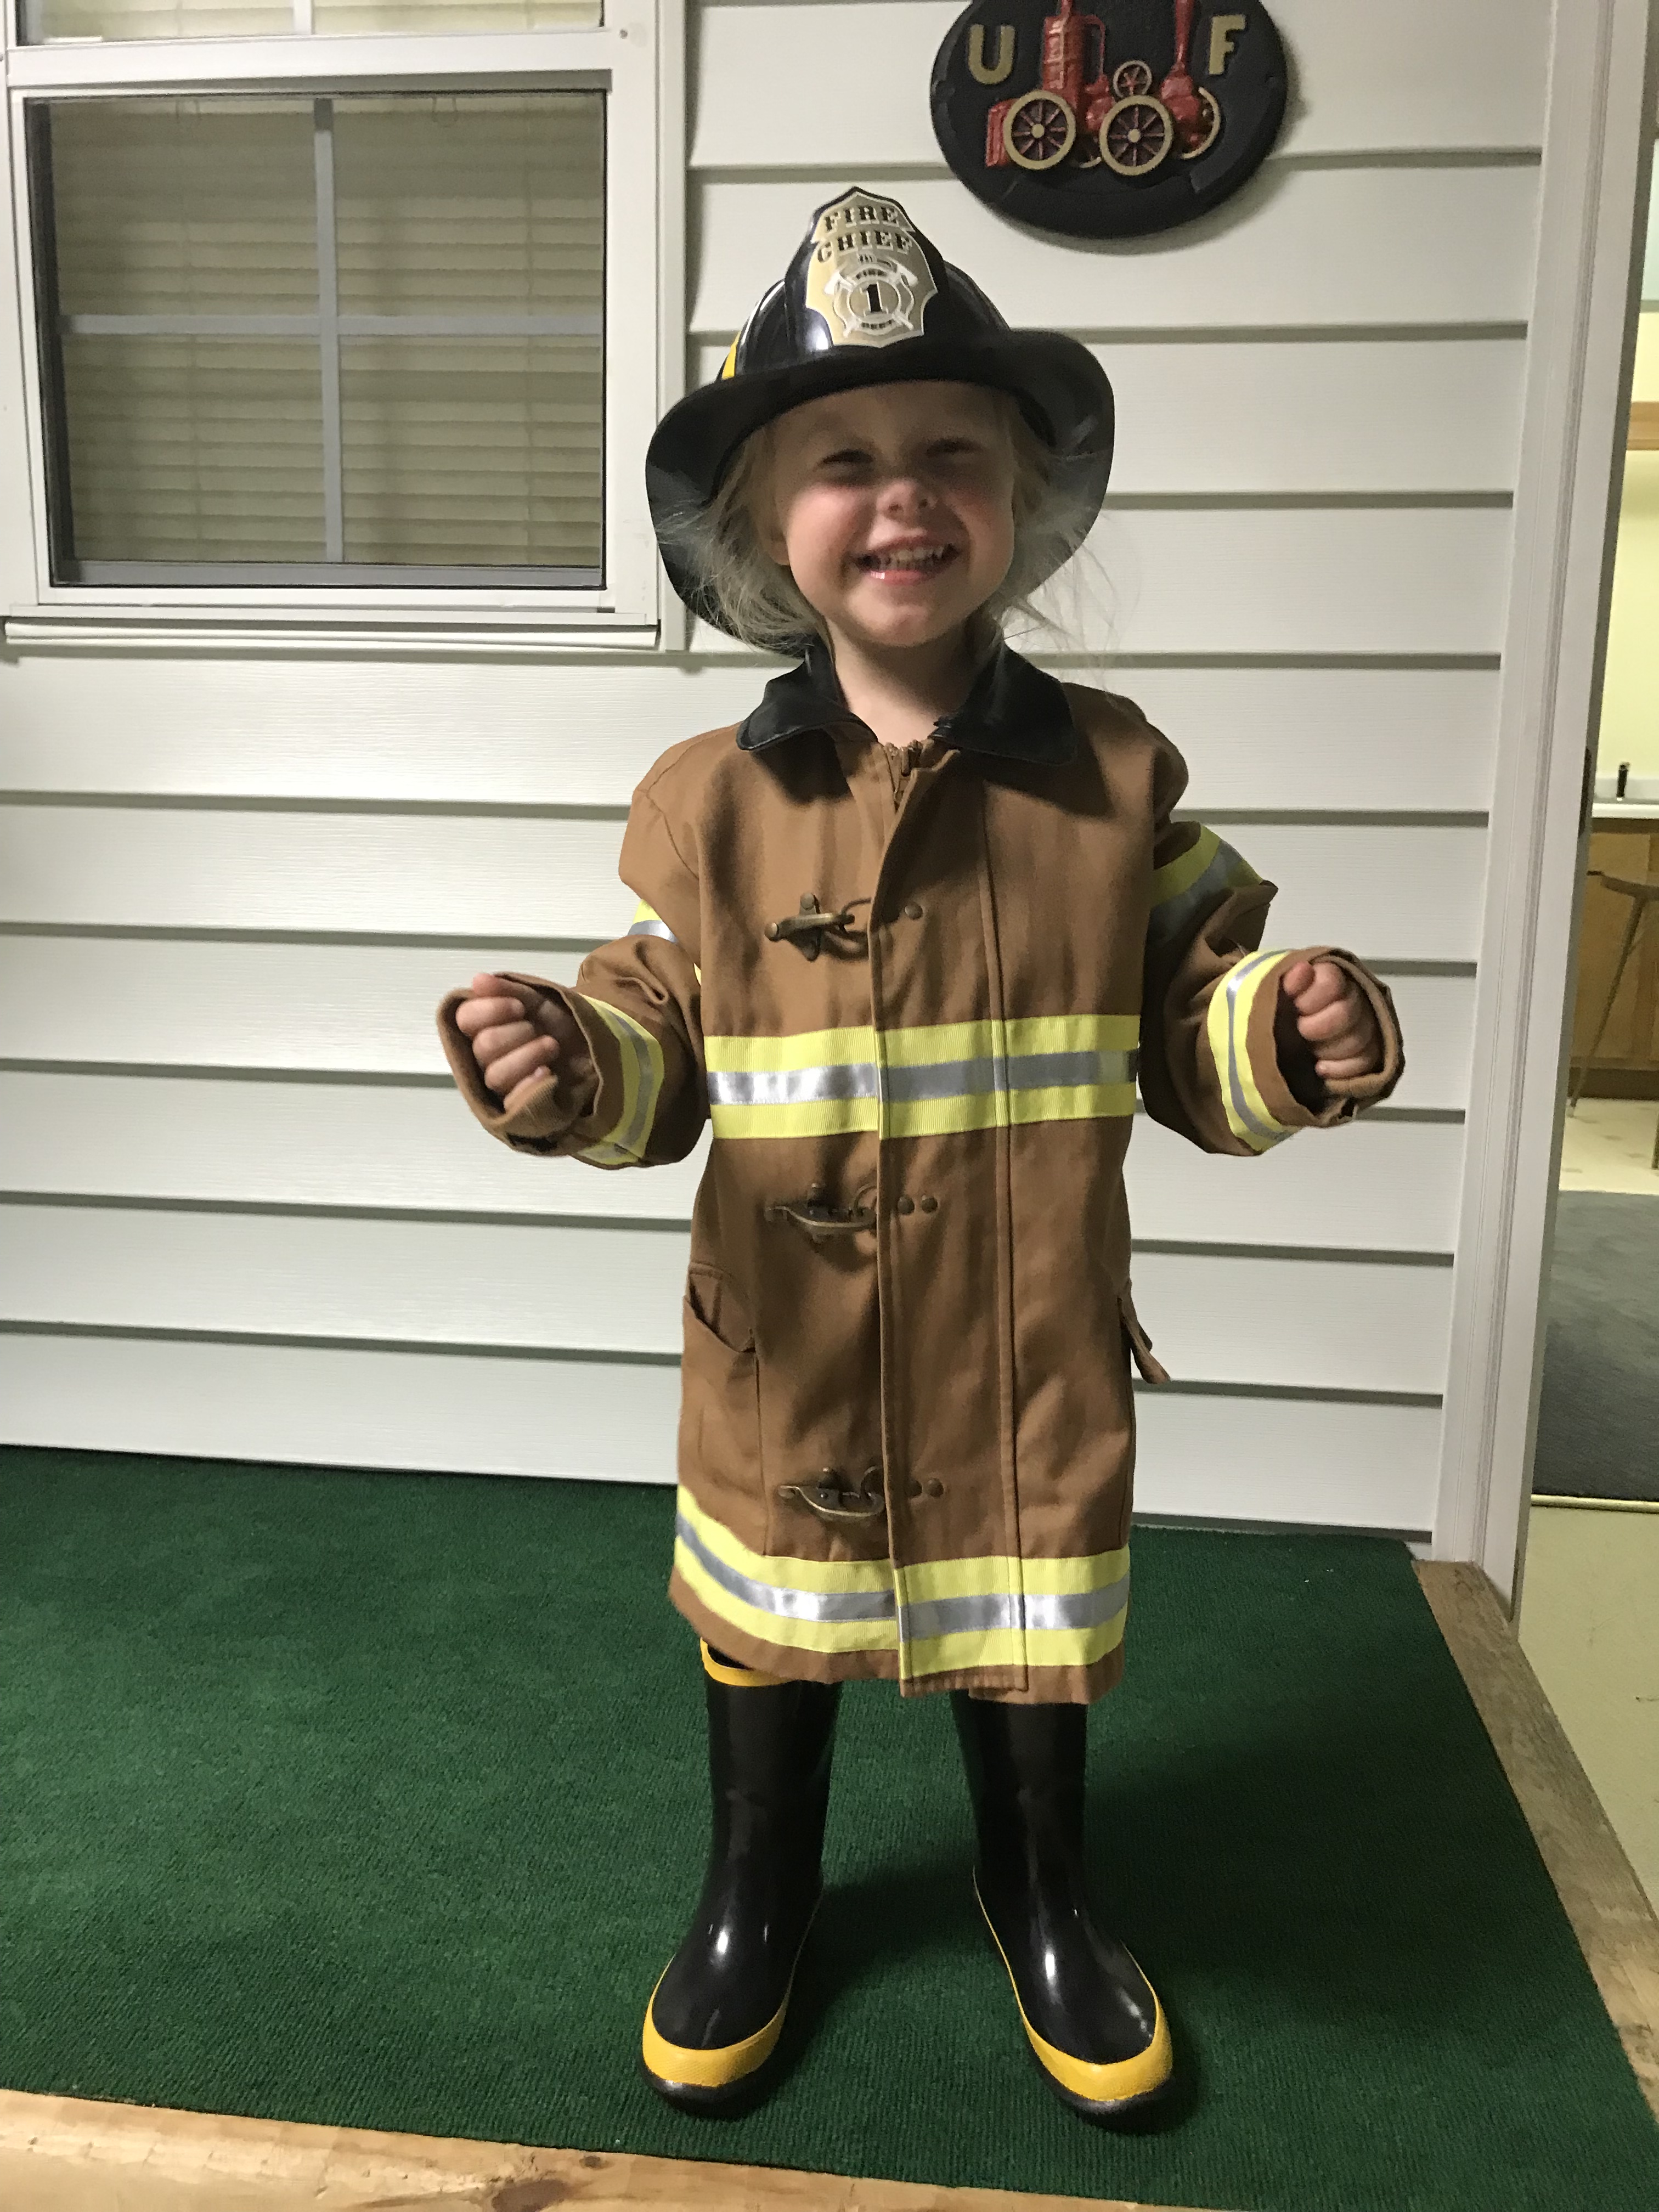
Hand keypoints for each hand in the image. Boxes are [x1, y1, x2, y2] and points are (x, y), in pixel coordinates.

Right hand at [453, 974, 592, 1116]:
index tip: (518, 1007)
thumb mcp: (539, 1000)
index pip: (465, 1019)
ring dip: (527, 1056)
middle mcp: (487, 1058)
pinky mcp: (520, 1108)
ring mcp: (503, 1085)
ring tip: (551, 1045)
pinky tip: (546, 1073)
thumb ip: (509, 989)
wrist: (596, 1048)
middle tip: (536, 1028)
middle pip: (483, 1047)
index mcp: (486, 1028)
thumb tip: (478, 980)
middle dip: (515, 1033)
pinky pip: (512, 1104)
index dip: (488, 1010)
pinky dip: (528, 1087)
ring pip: (496, 1075)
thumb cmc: (562, 1024)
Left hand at [1278, 960, 1382, 1086]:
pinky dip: (1341, 1069)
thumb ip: (1285, 980)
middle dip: (1317, 1027)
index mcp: (1328, 976)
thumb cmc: (1277, 1011)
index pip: (1331, 982)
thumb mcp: (1272, 993)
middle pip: (1346, 1012)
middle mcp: (1353, 997)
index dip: (1310, 999)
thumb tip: (1302, 969)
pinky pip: (1366, 1062)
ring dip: (1328, 1049)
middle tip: (1300, 1032)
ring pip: (1358, 1039)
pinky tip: (1321, 1068)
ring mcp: (1364, 1024)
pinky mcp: (1369, 1051)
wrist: (1280, 1038)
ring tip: (1309, 1050)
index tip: (1296, 1008)